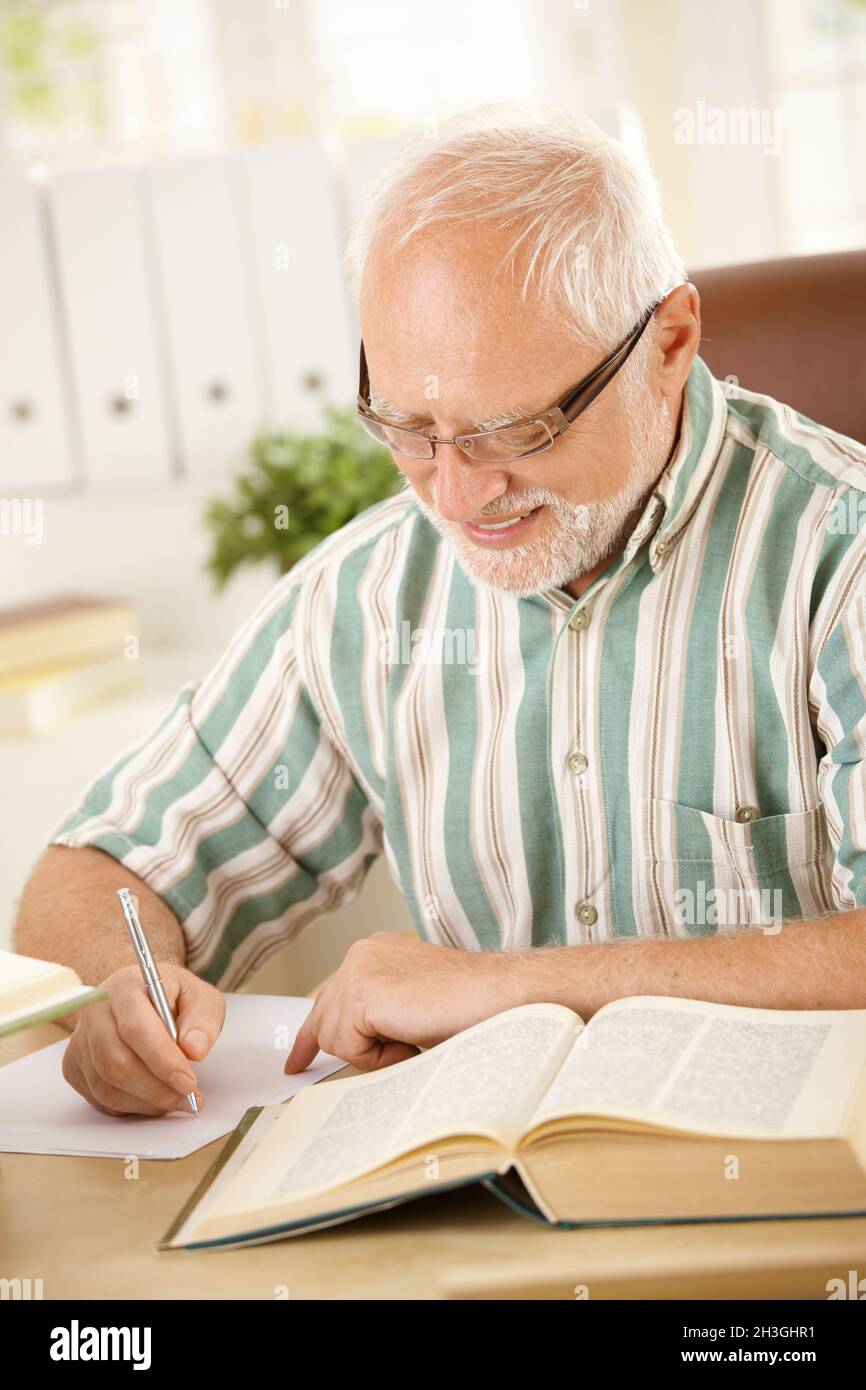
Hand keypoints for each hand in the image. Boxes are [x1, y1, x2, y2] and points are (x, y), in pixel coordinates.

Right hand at [62, 962, 224, 1115]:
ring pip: (106, 1086)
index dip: (162, 1060)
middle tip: (188, 1097)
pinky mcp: (74, 1065)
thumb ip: (203, 1019)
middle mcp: (94, 1011)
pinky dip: (131, 1106)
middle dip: (156, 1089)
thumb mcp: (200, 996)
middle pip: (115, 1062)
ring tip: (177, 1099)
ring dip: (146, 1101)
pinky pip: (99, 1098)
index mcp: (124, 987)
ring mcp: (80, 1040)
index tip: (188, 1081)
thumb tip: (194, 1049)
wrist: (144, 997)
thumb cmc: (173, 997)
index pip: (135, 1028)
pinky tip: (154, 1098)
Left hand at [284, 933, 520, 1074]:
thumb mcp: (409, 1006)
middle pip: (325, 1020)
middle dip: (347, 1047)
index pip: (329, 996)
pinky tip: (409, 1040)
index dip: (312, 1033)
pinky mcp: (362, 995)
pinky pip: (348, 1048)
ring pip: (335, 1039)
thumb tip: (349, 1043)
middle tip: (354, 1059)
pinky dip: (378, 1057)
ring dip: (373, 1054)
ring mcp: (358, 971)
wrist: (497, 995)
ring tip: (413, 1039)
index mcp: (373, 952)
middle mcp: (360, 954)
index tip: (298, 1059)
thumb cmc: (466, 1004)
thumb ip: (377, 1013)